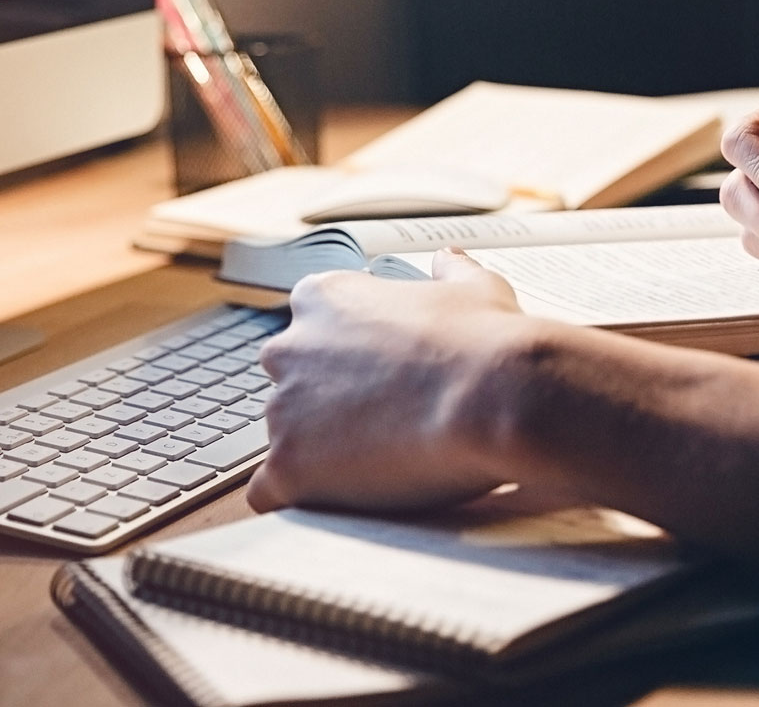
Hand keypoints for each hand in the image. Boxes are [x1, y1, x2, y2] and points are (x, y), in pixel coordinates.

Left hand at [246, 250, 531, 513]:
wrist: (491, 397)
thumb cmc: (484, 341)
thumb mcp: (473, 288)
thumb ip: (450, 271)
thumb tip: (448, 259)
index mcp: (323, 298)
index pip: (310, 328)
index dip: (346, 359)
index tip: (379, 377)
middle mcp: (288, 348)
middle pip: (292, 383)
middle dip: (325, 403)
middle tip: (381, 420)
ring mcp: (282, 409)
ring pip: (284, 437)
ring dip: (318, 452)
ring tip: (378, 463)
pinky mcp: (288, 466)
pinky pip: (268, 492)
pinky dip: (294, 497)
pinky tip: (332, 499)